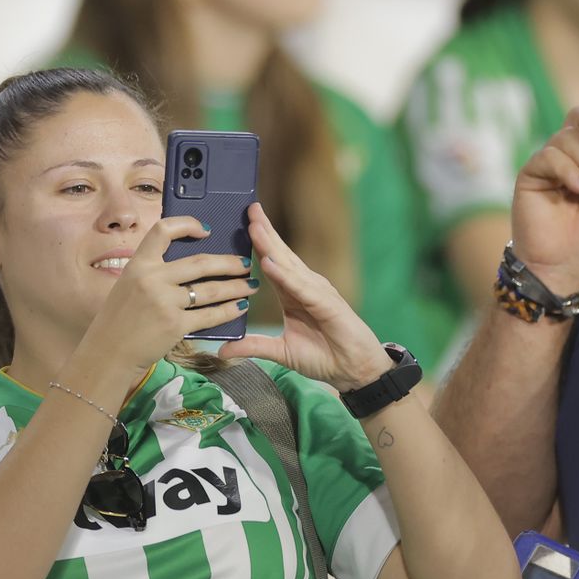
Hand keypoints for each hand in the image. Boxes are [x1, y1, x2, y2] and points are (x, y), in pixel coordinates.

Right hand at [76, 216, 253, 376]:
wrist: (108, 353)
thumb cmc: (119, 319)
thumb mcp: (128, 285)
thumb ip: (153, 272)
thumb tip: (191, 265)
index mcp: (138, 264)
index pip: (163, 230)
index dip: (188, 224)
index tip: (207, 230)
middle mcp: (151, 279)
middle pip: (200, 262)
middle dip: (229, 262)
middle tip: (245, 263)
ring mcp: (164, 302)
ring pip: (210, 290)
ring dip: (236, 287)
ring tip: (250, 286)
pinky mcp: (174, 325)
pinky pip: (209, 316)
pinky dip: (228, 311)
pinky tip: (239, 308)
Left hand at [217, 203, 390, 390]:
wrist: (354, 370)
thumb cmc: (323, 356)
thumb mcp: (280, 351)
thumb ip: (253, 346)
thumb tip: (223, 350)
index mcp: (292, 294)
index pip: (272, 263)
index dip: (258, 243)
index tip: (242, 223)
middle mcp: (305, 287)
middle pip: (281, 255)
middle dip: (265, 232)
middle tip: (249, 208)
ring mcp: (317, 293)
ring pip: (290, 266)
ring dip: (271, 246)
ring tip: (254, 227)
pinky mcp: (327, 305)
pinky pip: (302, 289)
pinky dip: (286, 276)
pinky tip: (270, 264)